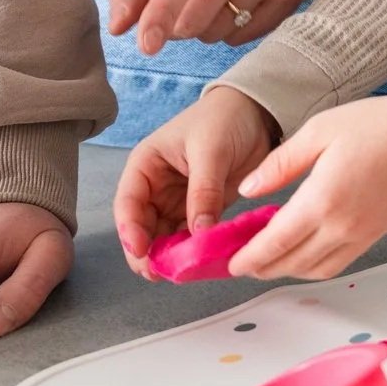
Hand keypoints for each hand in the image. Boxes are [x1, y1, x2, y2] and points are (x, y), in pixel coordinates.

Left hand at [108, 0, 341, 53]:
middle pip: (197, 16)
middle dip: (178, 24)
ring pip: (220, 31)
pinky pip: (246, 36)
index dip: (161, 12)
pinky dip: (232, 29)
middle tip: (183, 3)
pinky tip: (238, 1)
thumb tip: (118, 28)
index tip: (147, 45)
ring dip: (205, 28)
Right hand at [112, 86, 279, 275]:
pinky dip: (192, 250)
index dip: (130, 230)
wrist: (258, 112)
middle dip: (148, 252)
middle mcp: (156, 187)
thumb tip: (198, 233)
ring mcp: (177, 201)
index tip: (141, 251)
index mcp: (146, 165)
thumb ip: (203, 191)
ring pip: (164, 237)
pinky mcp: (200, 210)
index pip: (128, 202)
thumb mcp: (211, 150)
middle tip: (160, 273)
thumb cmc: (225, 118)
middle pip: (142, 227)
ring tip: (181, 273)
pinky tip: (199, 262)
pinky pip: (190, 236)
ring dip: (170, 255)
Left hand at [228, 87, 386, 280]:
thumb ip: (279, 164)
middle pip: (292, 263)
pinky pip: (338, 264)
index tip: (228, 263)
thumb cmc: (377, 124)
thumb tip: (247, 189)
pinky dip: (313, 268)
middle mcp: (341, 226)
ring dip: (287, 271)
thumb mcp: (319, 130)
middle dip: (262, 268)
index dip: (248, 257)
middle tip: (239, 263)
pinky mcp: (376, 235)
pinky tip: (302, 254)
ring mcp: (361, 235)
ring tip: (267, 260)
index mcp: (322, 199)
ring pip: (315, 270)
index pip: (275, 242)